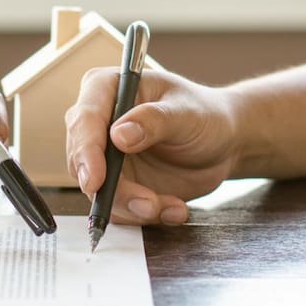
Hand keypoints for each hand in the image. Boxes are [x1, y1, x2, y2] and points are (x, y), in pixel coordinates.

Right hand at [65, 67, 239, 224]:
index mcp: (105, 90)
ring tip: (170, 206)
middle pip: (82, 162)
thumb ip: (154, 120)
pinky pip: (117, 209)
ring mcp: (103, 158)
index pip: (83, 120)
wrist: (222, 144)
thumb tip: (118, 134)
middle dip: (113, 190)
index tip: (96, 180)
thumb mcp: (187, 113)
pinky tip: (173, 208)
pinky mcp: (115, 185)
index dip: (85, 151)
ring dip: (133, 207)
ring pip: (97, 192)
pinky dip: (144, 215)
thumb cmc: (205, 115)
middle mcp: (97, 124)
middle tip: (148, 203)